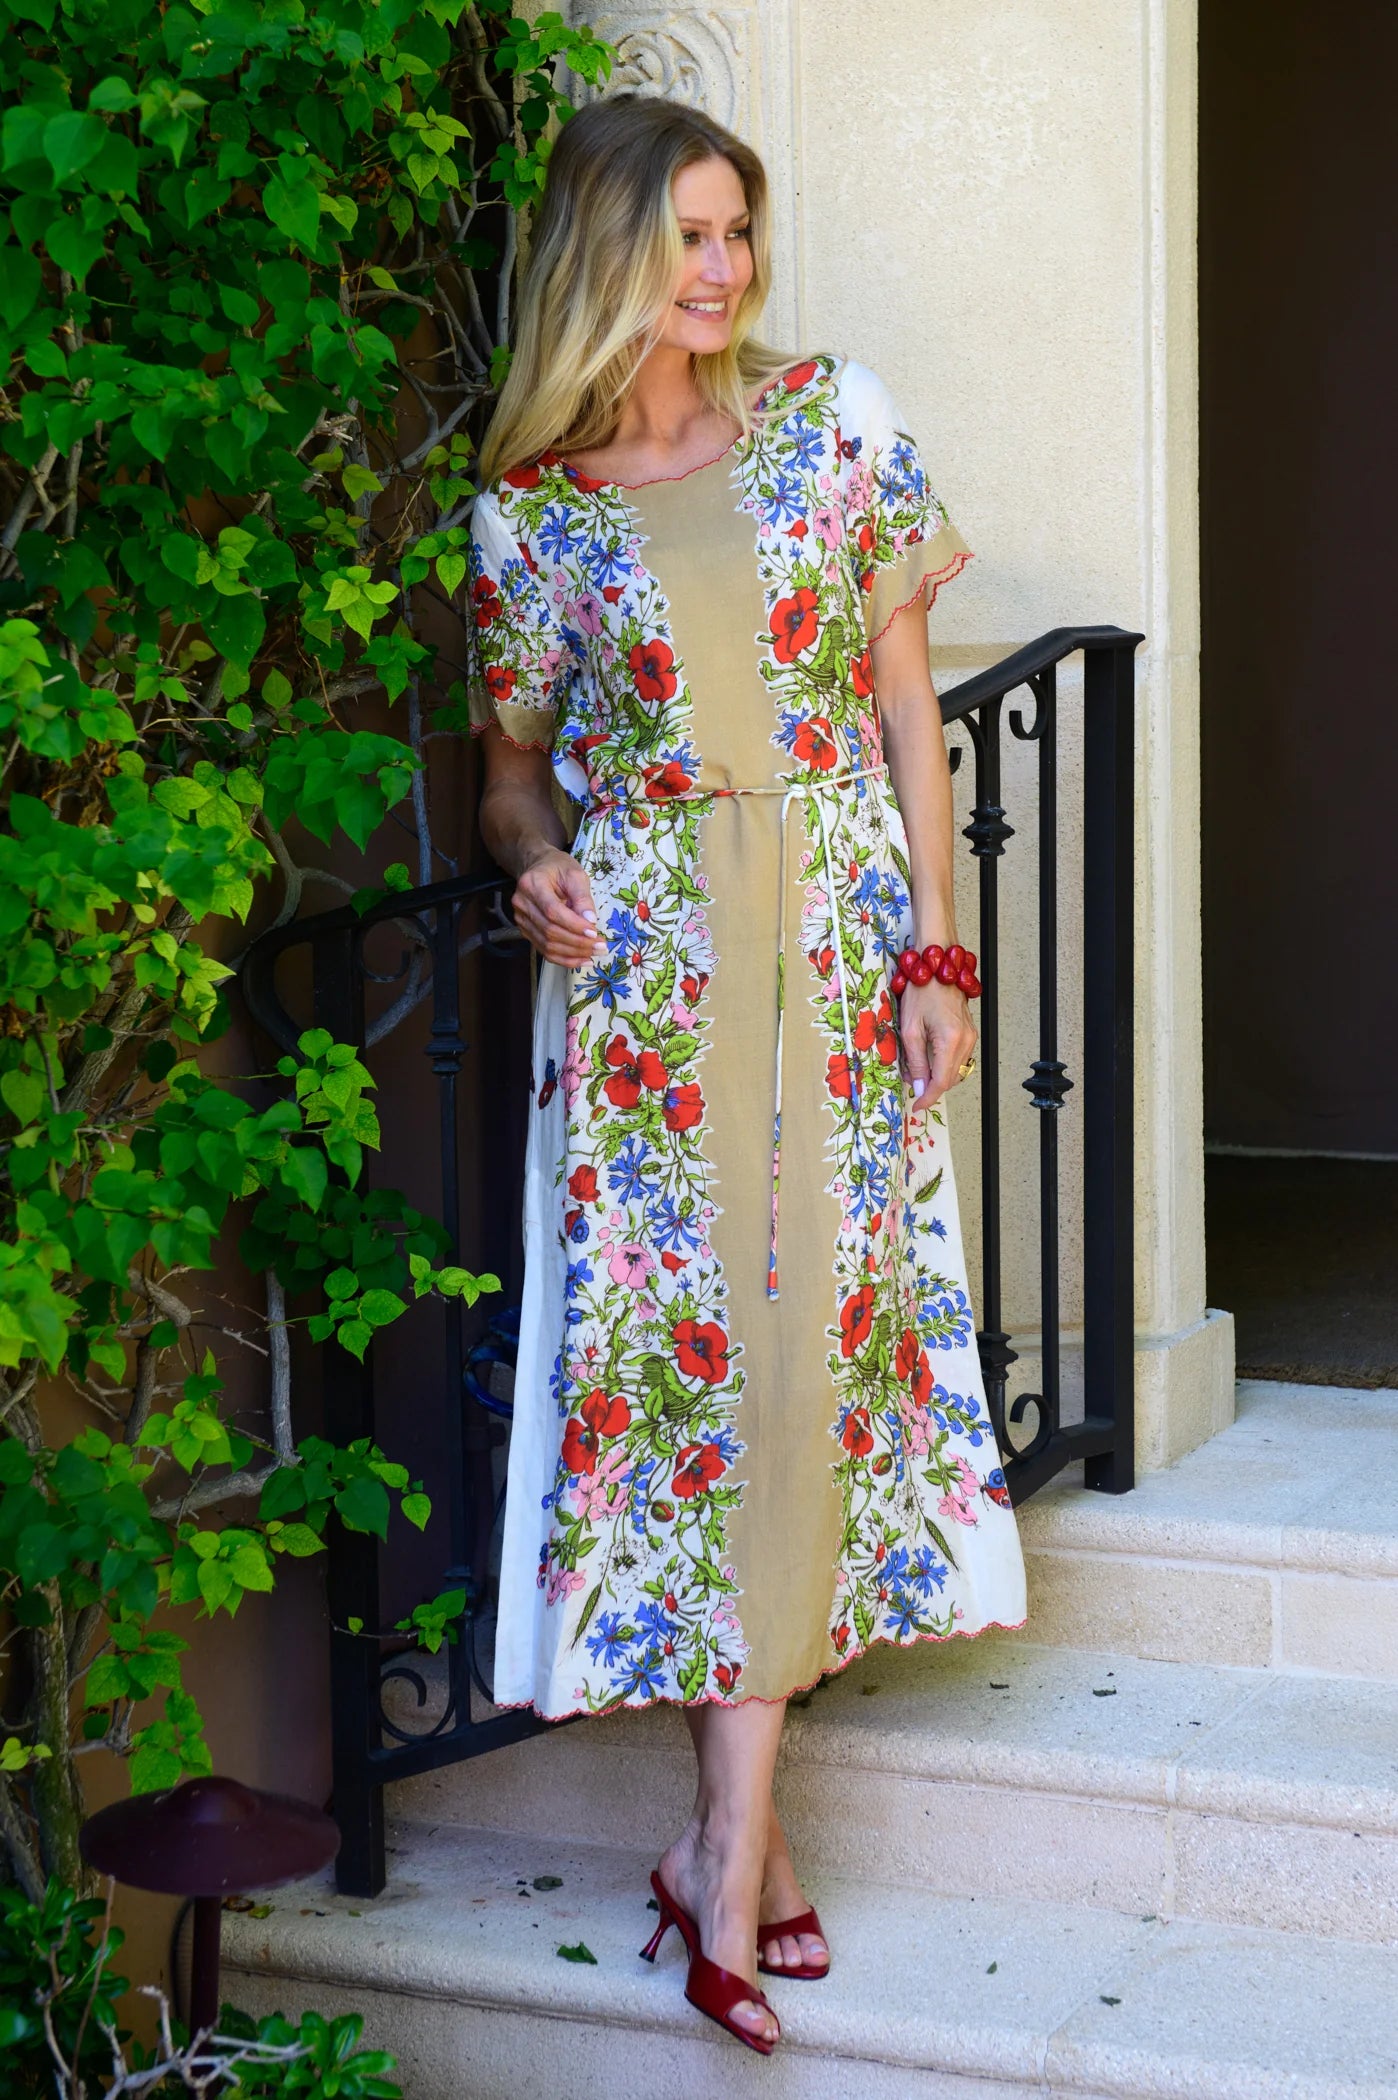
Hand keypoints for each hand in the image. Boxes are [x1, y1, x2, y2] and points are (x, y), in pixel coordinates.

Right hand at [512, 848, 605, 966]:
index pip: (552, 911)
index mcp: (532, 884)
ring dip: (573, 953)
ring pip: (546, 945)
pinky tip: (582, 959)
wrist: (538, 867)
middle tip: (601, 946)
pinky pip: (544, 950)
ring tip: (595, 953)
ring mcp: (521, 919)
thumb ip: (583, 897)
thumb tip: (590, 922)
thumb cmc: (558, 868)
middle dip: (578, 942)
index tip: (594, 932)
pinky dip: (564, 958)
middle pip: (549, 931)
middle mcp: (522, 903)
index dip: (574, 925)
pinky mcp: (526, 930)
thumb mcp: (575, 874)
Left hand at [897, 979, 976, 1111]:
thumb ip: (916, 1061)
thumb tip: (918, 1085)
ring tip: (917, 1070)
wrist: (938, 967)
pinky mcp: (970, 1033)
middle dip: (931, 1086)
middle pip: (951, 1079)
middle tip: (911, 1083)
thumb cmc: (922, 992)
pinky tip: (929, 1058)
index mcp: (951, 1041)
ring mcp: (971, 1037)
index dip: (928, 1097)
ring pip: (956, 1071)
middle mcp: (966, 1041)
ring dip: (938, 1076)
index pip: (941, 1082)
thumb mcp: (910, 1029)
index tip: (917, 1105)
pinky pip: (959, 1059)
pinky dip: (944, 1065)